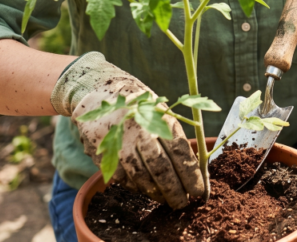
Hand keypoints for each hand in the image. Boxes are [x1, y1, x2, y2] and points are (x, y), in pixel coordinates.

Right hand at [53, 53, 204, 208]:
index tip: (198, 191)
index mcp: (159, 118)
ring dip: (157, 192)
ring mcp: (119, 143)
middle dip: (175, 190)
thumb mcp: (160, 110)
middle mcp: (139, 131)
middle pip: (161, 169)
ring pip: (141, 176)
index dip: (190, 175)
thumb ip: (174, 135)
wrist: (98, 92)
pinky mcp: (103, 153)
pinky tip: (147, 191)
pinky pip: (123, 178)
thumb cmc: (138, 104)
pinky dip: (137, 187)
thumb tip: (194, 166)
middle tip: (184, 203)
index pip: (179, 152)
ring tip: (168, 200)